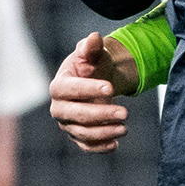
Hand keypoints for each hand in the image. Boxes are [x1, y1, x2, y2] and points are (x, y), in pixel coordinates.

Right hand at [49, 32, 135, 153]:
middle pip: (75, 115)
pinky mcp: (77, 135)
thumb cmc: (92, 65)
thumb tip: (94, 37)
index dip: (88, 89)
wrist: (96, 81)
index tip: (110, 88)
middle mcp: (59, 107)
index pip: (70, 89)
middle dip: (100, 114)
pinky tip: (115, 145)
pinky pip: (86, 145)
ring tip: (125, 128)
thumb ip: (91, 47)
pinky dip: (99, 148)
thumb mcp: (92, 54)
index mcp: (59, 85)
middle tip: (125, 112)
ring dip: (104, 132)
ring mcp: (67, 123)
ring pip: (82, 133)